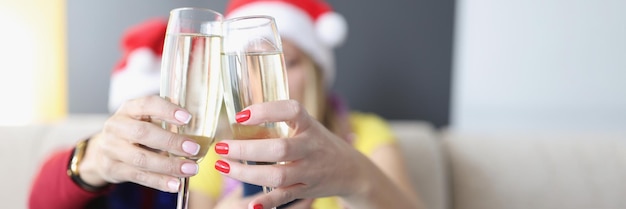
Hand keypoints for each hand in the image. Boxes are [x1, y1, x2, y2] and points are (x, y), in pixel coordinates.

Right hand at [79, 95, 201, 191]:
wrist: (102, 150)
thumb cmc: (133, 130)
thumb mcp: (143, 118)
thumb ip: (164, 119)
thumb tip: (198, 126)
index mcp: (129, 109)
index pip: (147, 103)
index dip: (167, 110)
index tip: (188, 118)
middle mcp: (117, 126)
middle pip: (143, 133)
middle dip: (171, 141)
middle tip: (193, 149)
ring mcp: (112, 149)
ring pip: (141, 159)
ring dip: (169, 166)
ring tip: (190, 169)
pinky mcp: (113, 168)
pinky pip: (139, 176)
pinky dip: (159, 181)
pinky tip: (175, 184)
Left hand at [213, 100, 370, 208]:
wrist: (351, 171)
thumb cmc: (320, 144)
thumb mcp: (308, 126)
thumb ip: (282, 120)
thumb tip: (241, 116)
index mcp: (309, 126)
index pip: (291, 111)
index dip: (266, 111)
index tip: (240, 116)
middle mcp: (311, 147)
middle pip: (280, 149)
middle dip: (246, 149)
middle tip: (222, 147)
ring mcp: (309, 171)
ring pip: (278, 175)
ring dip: (247, 173)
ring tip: (224, 167)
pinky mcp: (306, 189)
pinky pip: (285, 197)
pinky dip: (268, 202)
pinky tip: (250, 203)